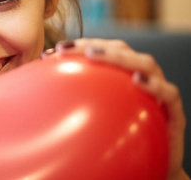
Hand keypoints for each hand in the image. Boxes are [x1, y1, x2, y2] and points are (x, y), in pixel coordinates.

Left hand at [44, 38, 187, 179]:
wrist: (148, 171)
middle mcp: (140, 78)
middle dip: (91, 44)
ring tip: (93, 54)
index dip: (78, 46)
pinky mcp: (174, 112)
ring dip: (119, 56)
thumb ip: (73, 104)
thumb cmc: (117, 143)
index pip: (100, 51)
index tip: (52, 51)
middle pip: (120, 50)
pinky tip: (137, 81)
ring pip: (144, 63)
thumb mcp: (92, 122)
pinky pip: (168, 94)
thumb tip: (37, 92)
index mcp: (121, 77)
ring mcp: (158, 92)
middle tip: (65, 48)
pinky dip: (155, 85)